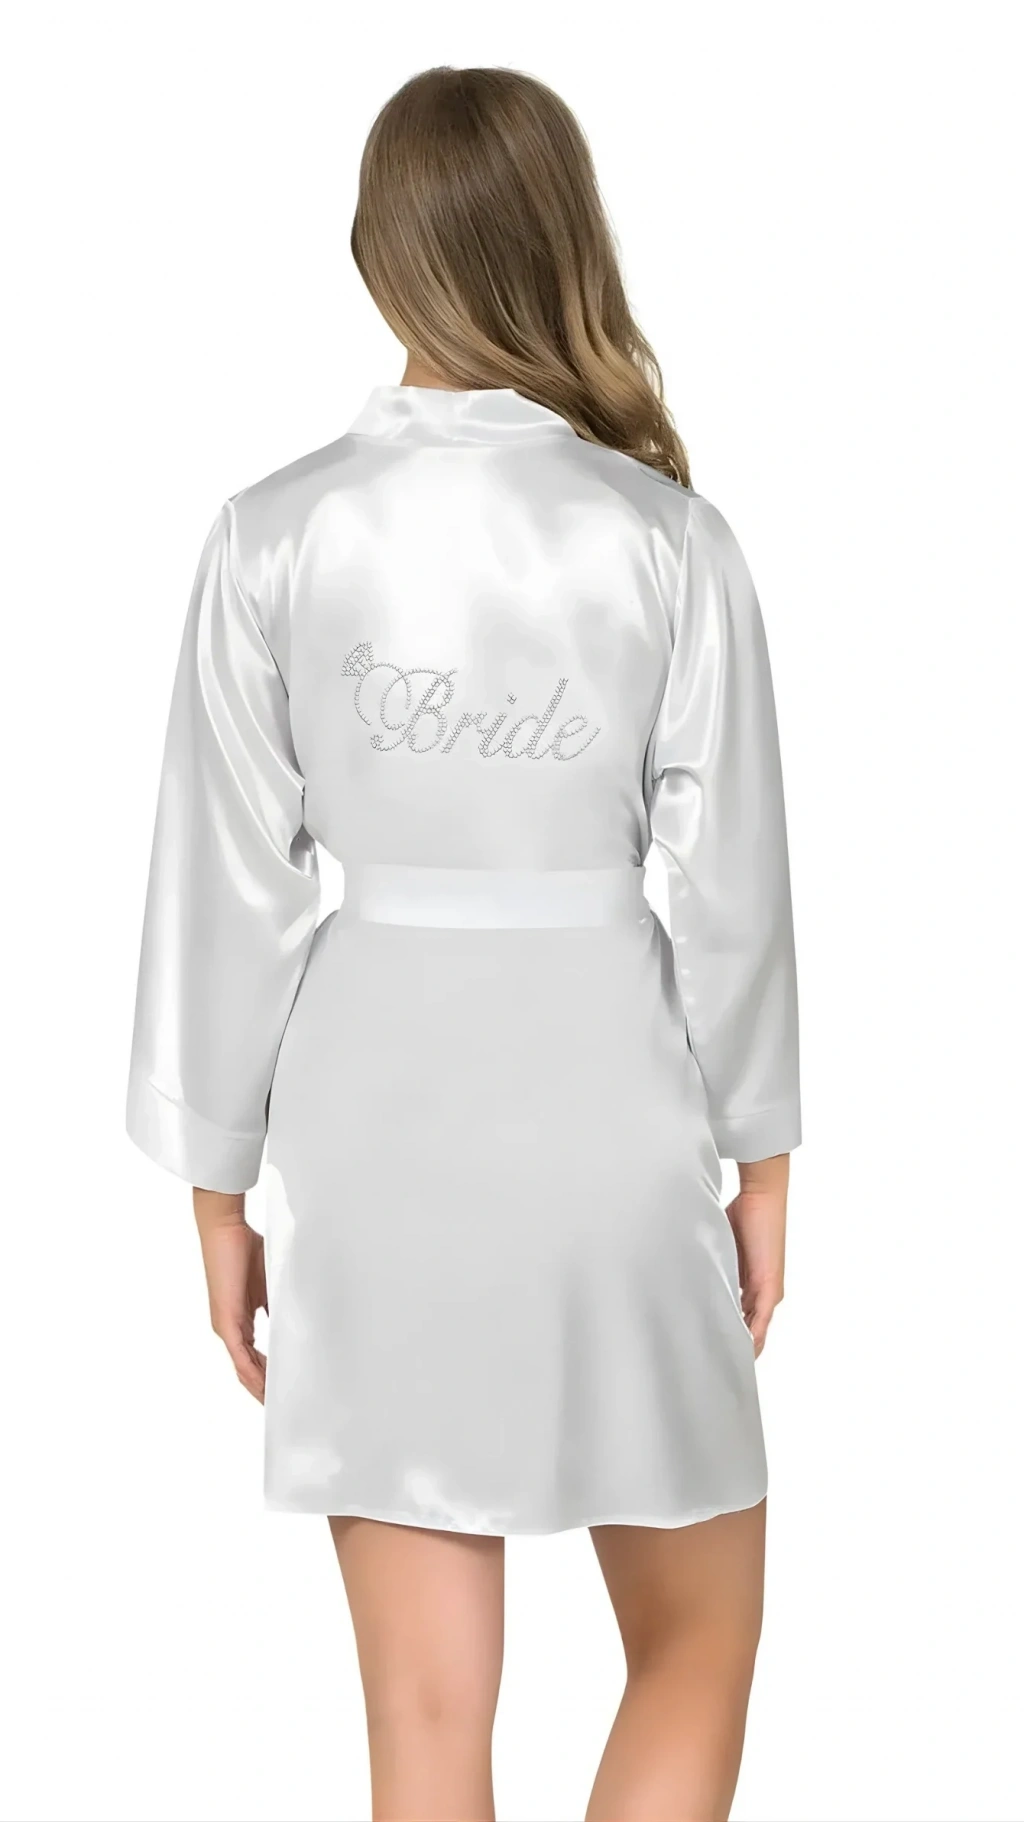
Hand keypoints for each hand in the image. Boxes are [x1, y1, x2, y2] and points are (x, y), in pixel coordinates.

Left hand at [192, 1189, 267, 1401]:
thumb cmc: (245, 1249)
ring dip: (260, 1387)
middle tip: (286, 1406)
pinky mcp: (226, 1322)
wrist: (224, 1230)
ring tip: (279, 1404)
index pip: (255, 1357)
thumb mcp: (270, 1283)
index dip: (269, 1375)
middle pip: (248, 1369)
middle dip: (266, 1389)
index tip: (287, 1389)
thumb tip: (297, 1321)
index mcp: (239, 1321)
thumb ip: (279, 1305)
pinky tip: (266, 1387)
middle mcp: (230, 1329)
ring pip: (244, 1368)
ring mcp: (226, 1328)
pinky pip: (241, 1357)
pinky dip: (253, 1374)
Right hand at [725, 1153, 787, 1356]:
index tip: (705, 1347)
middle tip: (708, 1363)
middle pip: (746, 1329)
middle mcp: (760, 1292)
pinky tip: (743, 1352)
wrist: (762, 1196)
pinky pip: (760, 1320)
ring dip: (740, 1347)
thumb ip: (707, 1262)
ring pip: (754, 1330)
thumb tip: (681, 1272)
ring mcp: (767, 1292)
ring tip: (721, 1364)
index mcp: (747, 1283)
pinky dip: (751, 1337)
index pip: (736, 1317)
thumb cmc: (740, 1213)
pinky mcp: (771, 1288)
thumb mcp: (718, 1245)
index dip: (723, 1332)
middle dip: (730, 1345)